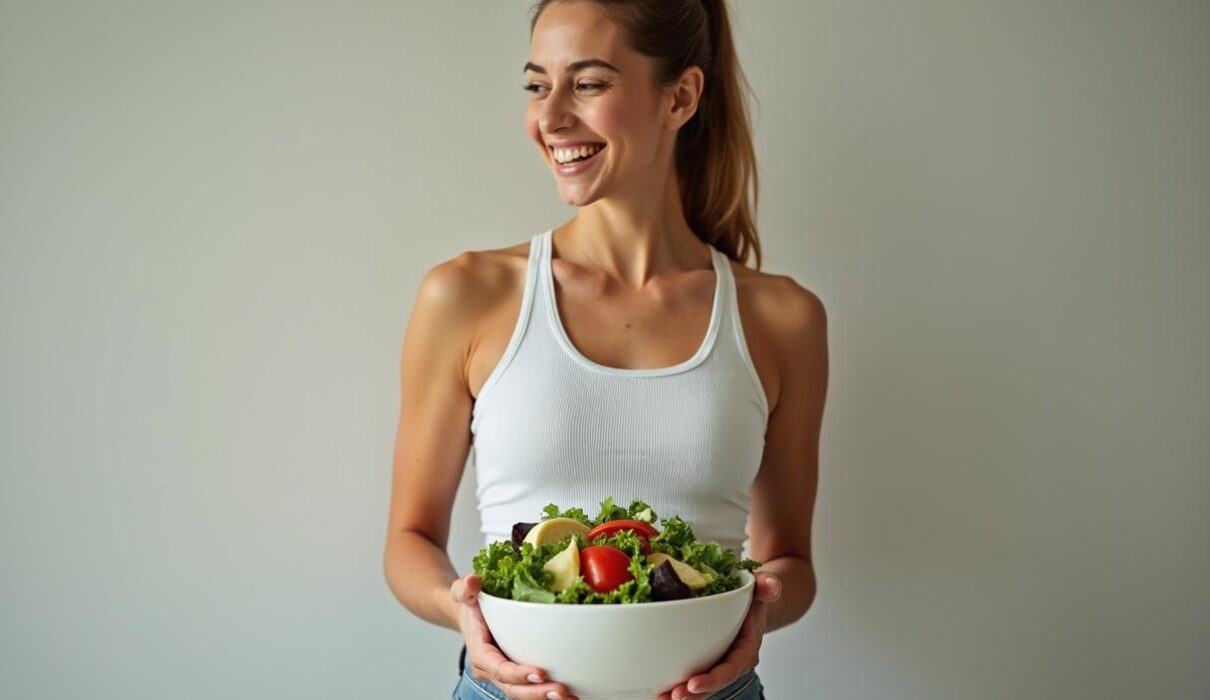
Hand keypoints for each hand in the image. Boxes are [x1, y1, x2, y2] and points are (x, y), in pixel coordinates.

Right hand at [450, 573, 579, 699]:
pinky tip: (572, 694)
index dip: (517, 674)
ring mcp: (506, 675)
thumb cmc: (471, 606)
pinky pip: (532, 688)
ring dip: (546, 697)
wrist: (470, 616)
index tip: (539, 673)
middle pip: (514, 688)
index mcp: (481, 653)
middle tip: (561, 691)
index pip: (498, 668)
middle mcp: (493, 670)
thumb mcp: (464, 592)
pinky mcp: (518, 675)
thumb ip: (465, 589)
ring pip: (524, 693)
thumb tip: (472, 582)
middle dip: (537, 692)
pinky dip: (548, 693)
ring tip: (571, 697)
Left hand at [657, 572, 781, 699]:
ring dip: (682, 694)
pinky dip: (676, 685)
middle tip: (673, 695)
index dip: (713, 679)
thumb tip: (770, 587)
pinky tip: (659, 690)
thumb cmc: (754, 597)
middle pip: (714, 683)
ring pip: (701, 686)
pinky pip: (692, 678)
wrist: (752, 604)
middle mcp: (733, 662)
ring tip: (662, 698)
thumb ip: (768, 586)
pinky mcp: (706, 663)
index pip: (731, 668)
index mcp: (747, 648)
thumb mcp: (763, 586)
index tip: (693, 683)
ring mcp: (718, 664)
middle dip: (694, 693)